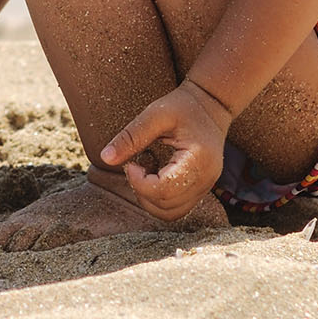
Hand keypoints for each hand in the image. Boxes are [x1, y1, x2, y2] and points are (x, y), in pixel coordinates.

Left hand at [98, 80, 233, 220]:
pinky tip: (153, 176)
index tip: (130, 164)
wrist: (211, 105)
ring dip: (149, 199)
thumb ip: (131, 136)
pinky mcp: (201, 189)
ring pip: (172, 213)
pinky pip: (177, 207)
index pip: (164, 190)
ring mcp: (206, 186)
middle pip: (167, 205)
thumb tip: (106, 158)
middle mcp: (206, 179)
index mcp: (198, 159)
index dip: (139, 183)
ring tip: (143, 173)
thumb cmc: (183, 106)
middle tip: (134, 166)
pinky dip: (159, 199)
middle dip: (142, 191)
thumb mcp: (155, 114)